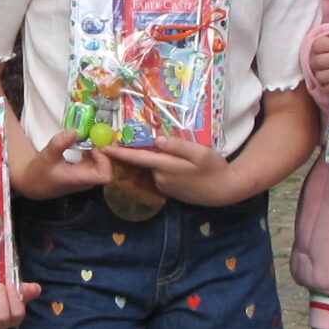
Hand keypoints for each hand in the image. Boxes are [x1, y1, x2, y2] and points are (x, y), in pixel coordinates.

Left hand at [0, 278, 40, 328]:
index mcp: (14, 318)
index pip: (18, 314)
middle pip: (3, 317)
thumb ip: (26, 290)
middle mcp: (1, 325)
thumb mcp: (15, 292)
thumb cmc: (1, 296)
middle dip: (1, 298)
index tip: (9, 285)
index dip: (14, 298)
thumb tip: (36, 287)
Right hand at [13, 128, 113, 198]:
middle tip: (96, 133)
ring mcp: (88, 175)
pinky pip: (96, 159)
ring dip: (99, 147)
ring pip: (103, 161)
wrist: (33, 183)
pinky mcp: (85, 170)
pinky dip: (94, 148)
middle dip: (104, 148)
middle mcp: (88, 179)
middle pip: (108, 166)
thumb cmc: (39, 174)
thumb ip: (60, 143)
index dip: (105, 159)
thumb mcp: (47, 156)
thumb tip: (75, 131)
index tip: (94, 145)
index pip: (105, 174)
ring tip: (90, 134)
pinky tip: (86, 140)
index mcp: (81, 179)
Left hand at [105, 134, 238, 206]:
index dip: (119, 152)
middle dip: (137, 150)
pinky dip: (162, 166)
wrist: (225, 191)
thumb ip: (178, 145)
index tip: (102, 147)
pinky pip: (160, 174)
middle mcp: (161, 177)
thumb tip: (157, 139)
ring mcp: (164, 186)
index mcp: (166, 166)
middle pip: (144, 160)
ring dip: (154, 158)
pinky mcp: (169, 190)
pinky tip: (177, 164)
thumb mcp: (200, 153)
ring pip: (153, 167)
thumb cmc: (215, 168)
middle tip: (133, 137)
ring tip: (166, 150)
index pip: (137, 157)